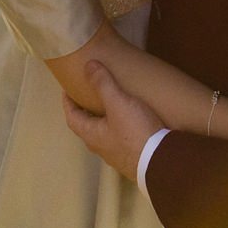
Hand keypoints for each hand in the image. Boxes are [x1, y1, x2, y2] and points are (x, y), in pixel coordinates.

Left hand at [63, 60, 164, 181]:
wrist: (161, 161)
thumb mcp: (118, 103)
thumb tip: (88, 66)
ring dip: (103, 119)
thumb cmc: (135, 132)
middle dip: (85, 110)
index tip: (66, 90)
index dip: (67, 103)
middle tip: (89, 94)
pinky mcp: (132, 157)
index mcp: (92, 135)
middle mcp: (101, 147)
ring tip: (111, 104)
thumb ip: (103, 84)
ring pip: (104, 134)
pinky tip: (131, 120)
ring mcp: (117, 154)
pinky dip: (119, 126)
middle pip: (87, 126)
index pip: (72, 117)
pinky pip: (120, 139)